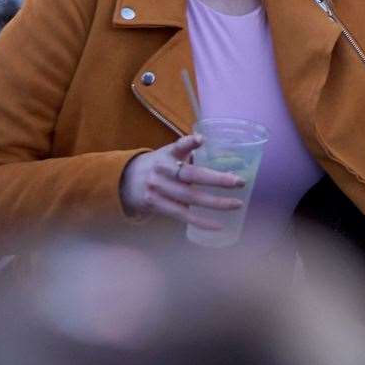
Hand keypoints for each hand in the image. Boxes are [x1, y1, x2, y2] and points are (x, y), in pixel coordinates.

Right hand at [118, 134, 244, 226]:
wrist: (124, 181)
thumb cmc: (158, 166)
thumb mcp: (168, 154)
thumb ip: (191, 155)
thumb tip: (227, 164)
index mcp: (166, 154)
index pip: (178, 146)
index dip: (189, 142)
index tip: (201, 139)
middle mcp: (161, 170)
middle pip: (190, 175)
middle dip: (216, 179)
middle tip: (239, 181)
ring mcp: (157, 189)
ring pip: (189, 197)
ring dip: (215, 203)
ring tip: (236, 204)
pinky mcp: (155, 205)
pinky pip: (181, 215)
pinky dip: (200, 221)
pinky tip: (218, 225)